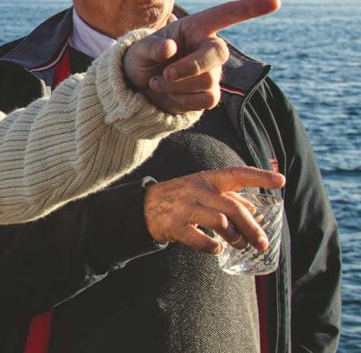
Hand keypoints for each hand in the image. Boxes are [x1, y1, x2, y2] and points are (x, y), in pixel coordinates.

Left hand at [123, 0, 279, 112]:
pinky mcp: (210, 94)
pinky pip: (205, 100)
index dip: (251, 8)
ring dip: (176, 86)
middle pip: (218, 54)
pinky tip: (166, 94)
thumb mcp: (138, 49)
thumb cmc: (141, 59)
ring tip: (157, 81)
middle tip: (166, 73)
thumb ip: (152, 47)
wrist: (138, 88)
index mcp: (196, 27)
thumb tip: (170, 48)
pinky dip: (180, 100)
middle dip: (191, 66)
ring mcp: (213, 72)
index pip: (228, 14)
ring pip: (206, 81)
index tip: (276, 1)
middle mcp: (209, 47)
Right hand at [143, 166, 285, 253]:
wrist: (143, 207)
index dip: (259, 176)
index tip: (281, 181)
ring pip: (219, 222)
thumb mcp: (202, 191)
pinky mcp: (174, 226)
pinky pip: (200, 240)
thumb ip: (228, 197)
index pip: (236, 174)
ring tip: (240, 245)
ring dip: (235, 238)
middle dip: (251, 227)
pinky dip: (213, 248)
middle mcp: (197, 190)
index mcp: (207, 179)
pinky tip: (217, 249)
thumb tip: (255, 209)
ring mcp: (184, 208)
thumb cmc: (179, 197)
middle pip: (232, 207)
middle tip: (262, 243)